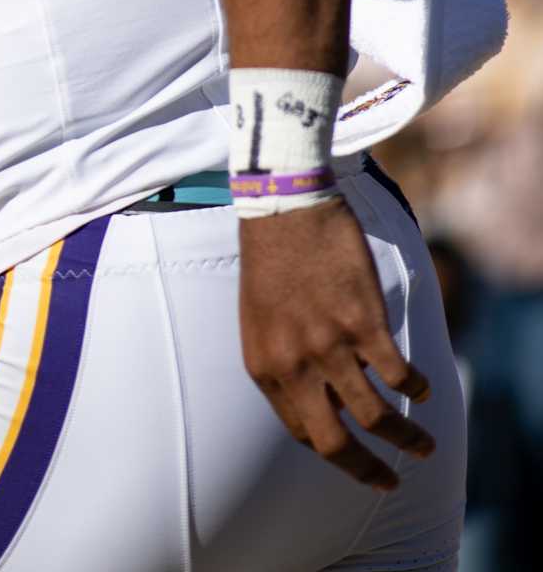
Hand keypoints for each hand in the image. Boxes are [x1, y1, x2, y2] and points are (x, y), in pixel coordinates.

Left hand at [239, 197, 433, 491]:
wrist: (282, 205)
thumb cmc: (272, 259)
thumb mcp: (261, 321)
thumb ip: (285, 363)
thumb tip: (320, 402)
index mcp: (265, 367)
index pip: (303, 433)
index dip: (334, 454)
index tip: (357, 464)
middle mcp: (295, 365)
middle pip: (336, 443)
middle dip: (367, 470)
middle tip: (390, 481)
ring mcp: (330, 346)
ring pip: (376, 416)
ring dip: (406, 438)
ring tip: (424, 446)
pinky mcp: (363, 322)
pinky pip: (399, 374)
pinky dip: (417, 389)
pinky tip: (424, 389)